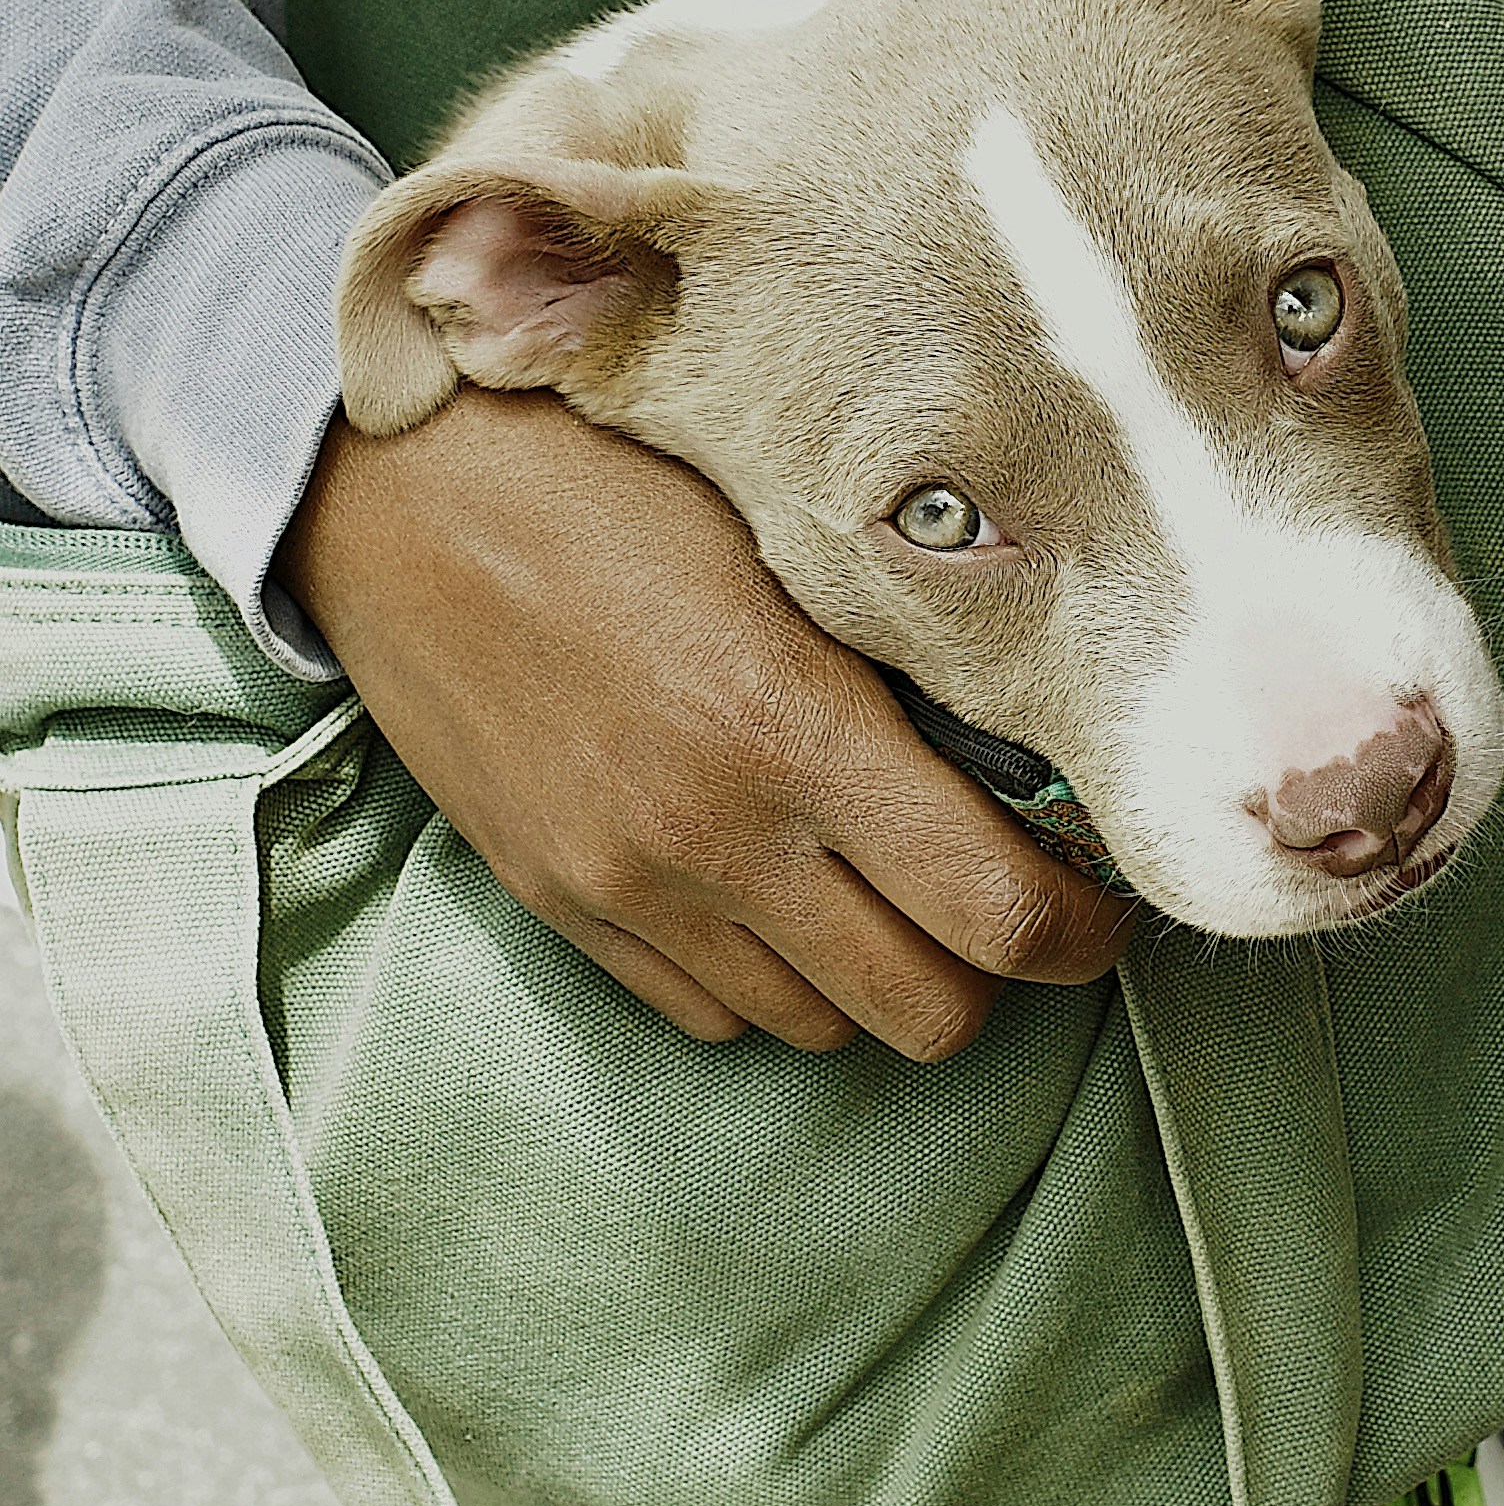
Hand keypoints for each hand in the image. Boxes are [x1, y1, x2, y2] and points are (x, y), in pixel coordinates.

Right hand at [281, 389, 1132, 1054]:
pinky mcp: (564, 906)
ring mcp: (634, 888)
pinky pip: (710, 1015)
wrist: (401, 496)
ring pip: (822, 1026)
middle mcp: (720, 836)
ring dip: (875, 976)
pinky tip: (776, 891)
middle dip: (991, 972)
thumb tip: (1037, 752)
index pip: (1002, 916)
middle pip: (929, 1013)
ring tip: (885, 890)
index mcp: (798, 732)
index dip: (1081, 931)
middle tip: (1005, 902)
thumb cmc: (615, 479)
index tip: (1100, 900)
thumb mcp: (790, 545)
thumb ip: (903, 659)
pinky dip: (767, 979)